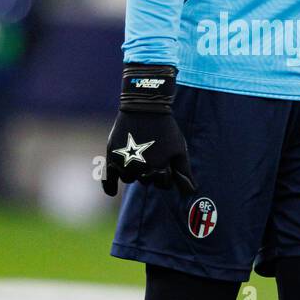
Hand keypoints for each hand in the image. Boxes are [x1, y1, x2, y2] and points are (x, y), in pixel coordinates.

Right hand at [101, 63, 196, 195]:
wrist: (144, 107)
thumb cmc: (165, 128)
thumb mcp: (179, 149)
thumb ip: (184, 172)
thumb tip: (191, 192)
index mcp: (158, 168)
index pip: (163, 184)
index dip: (166, 174)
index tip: (165, 162)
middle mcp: (140, 169)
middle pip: (145, 181)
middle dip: (150, 172)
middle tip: (151, 153)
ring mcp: (124, 163)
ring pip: (128, 179)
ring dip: (133, 172)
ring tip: (138, 154)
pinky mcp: (112, 156)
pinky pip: (108, 179)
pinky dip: (109, 187)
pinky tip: (111, 192)